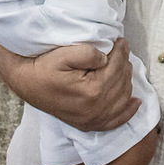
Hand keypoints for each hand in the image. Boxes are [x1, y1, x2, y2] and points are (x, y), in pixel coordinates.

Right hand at [0, 18, 138, 132]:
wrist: (27, 84)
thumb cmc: (44, 68)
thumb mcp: (64, 54)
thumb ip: (89, 53)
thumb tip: (106, 58)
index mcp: (93, 91)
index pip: (117, 67)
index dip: (121, 51)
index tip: (121, 40)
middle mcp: (96, 109)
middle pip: (122, 82)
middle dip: (124, 63)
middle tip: (121, 49)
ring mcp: (93, 119)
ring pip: (123, 98)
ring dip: (126, 80)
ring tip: (122, 65)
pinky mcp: (89, 124)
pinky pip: (116, 121)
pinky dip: (128, 112)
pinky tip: (136, 102)